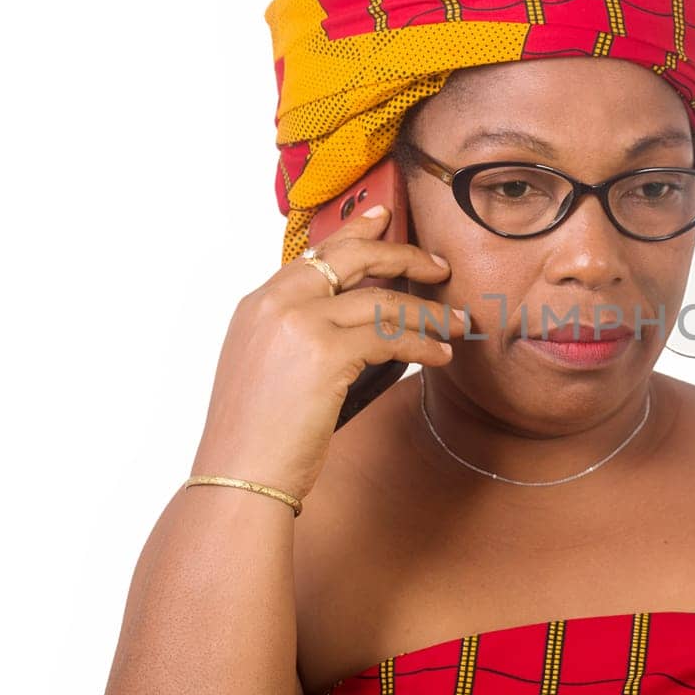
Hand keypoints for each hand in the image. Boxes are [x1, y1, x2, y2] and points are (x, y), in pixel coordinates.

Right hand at [188, 205, 466, 500]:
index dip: (355, 232)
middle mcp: (275, 304)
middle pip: (353, 257)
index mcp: (258, 305)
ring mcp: (299, 324)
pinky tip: (440, 355)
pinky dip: (424, 344)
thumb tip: (355, 324)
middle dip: (404, 255)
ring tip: (455, 324)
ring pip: (382, 300)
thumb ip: (299, 335)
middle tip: (439, 265)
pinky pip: (391, 337)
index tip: (385, 218)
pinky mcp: (325, 353)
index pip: (315, 254)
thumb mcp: (267, 369)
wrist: (239, 475)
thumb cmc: (256, 437)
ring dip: (427, 312)